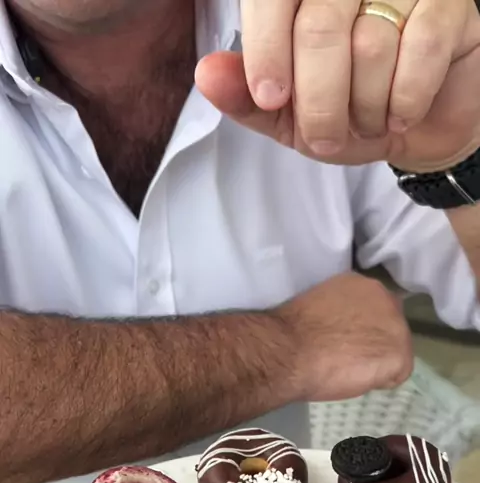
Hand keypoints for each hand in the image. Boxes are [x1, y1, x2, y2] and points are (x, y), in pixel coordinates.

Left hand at [196, 0, 479, 172]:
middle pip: (319, 27)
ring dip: (366, 107)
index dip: (266, 49)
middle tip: (327, 135)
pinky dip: (405, 99)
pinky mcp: (449, 6)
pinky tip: (401, 114)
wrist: (418, 127)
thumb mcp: (290, 117)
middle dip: (319, 100)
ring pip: (371, 44)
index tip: (270, 96)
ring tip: (370, 120)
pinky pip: (421, 49)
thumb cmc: (350, 111)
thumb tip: (207, 75)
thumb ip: (248, 100)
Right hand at [276, 273, 413, 401]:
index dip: (362, 329)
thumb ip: (342, 313)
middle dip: (375, 343)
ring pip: (395, 352)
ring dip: (377, 363)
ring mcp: (398, 327)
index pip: (376, 310)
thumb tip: (345, 331)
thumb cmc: (294, 331)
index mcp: (364, 285)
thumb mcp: (321, 307)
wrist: (291, 351)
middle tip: (349, 358)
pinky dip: (378, 382)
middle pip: (391, 329)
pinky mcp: (400, 355)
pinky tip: (357, 380)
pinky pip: (395, 375)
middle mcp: (387, 299)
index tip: (346, 340)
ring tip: (350, 371)